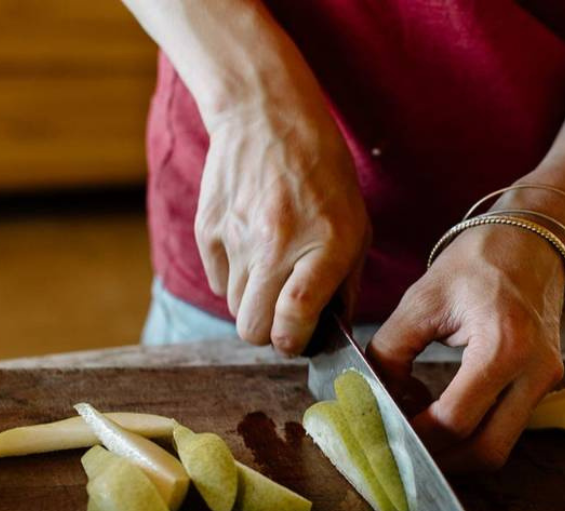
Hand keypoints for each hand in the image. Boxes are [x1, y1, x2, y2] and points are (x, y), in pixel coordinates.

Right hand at [195, 101, 369, 354]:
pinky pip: (217, 281)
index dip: (293, 341)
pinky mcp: (208, 229)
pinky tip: (251, 249)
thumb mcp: (356, 224)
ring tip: (271, 273)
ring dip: (253, 303)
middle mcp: (277, 245)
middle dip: (269, 331)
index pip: (293, 319)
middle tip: (284, 315)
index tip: (298, 338)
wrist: (267, 117)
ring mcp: (237, 238)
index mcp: (324, 244)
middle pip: (253, 328)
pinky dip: (234, 277)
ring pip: (234, 308)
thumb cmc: (322, 173)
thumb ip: (346, 282)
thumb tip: (333, 330)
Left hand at [367, 225, 564, 472]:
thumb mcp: (421, 300)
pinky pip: (505, 427)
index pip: (455, 419)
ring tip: (417, 429)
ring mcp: (546, 381)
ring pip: (499, 447)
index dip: (414, 436)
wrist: (533, 240)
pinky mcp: (543, 384)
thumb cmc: (477, 261)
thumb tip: (371, 397)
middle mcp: (535, 371)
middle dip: (439, 461)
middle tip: (400, 449)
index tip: (383, 432)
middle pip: (486, 451)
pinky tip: (440, 412)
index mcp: (505, 345)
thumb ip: (389, 352)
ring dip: (455, 450)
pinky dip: (471, 431)